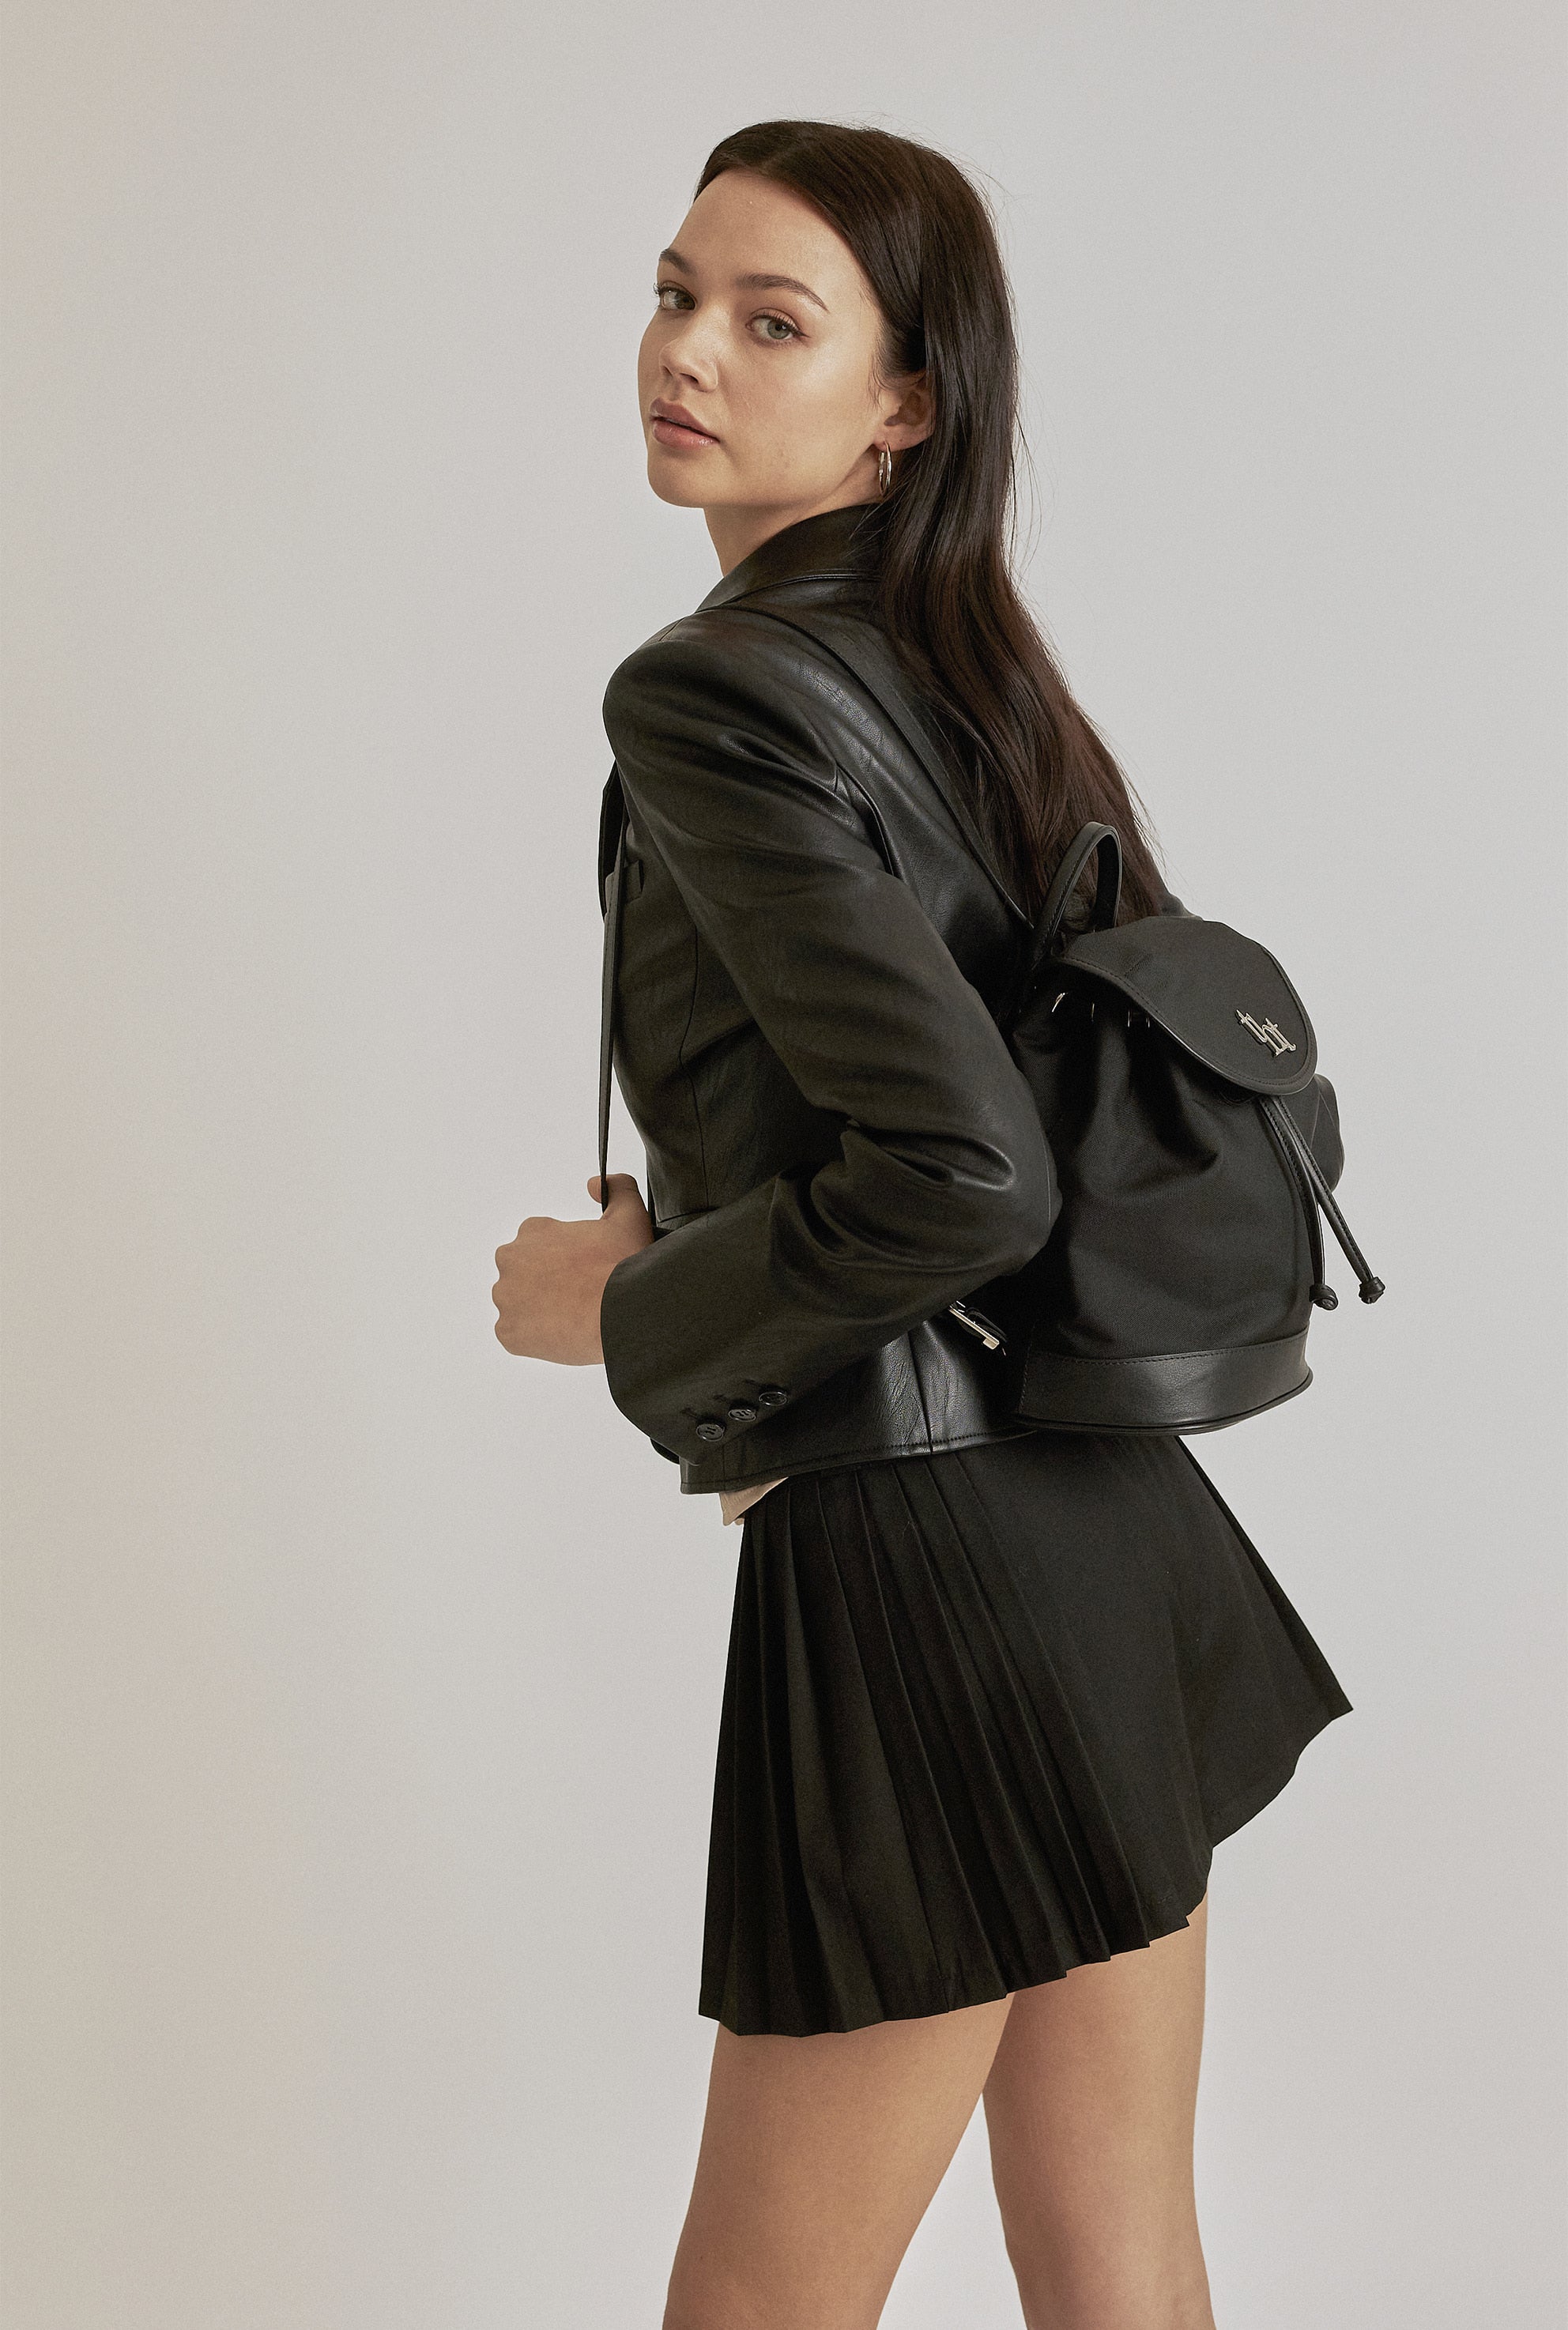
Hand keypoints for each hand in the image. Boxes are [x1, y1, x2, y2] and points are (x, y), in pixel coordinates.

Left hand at [492, 1174, 653, 1364]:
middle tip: (577, 1295)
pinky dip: (534, 1337)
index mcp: (532, 1231)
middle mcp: (510, 1260)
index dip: (564, 1258)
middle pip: (523, 1273)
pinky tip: (562, 1334)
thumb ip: (616, 1188)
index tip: (583, 1269)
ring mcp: (506, 1299)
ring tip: (572, 1317)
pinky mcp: (508, 1332)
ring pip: (518, 1305)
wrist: (622, 1312)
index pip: (539, 1243)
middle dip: (544, 1283)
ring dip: (537, 1310)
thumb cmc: (624, 1265)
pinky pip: (516, 1335)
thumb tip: (593, 1184)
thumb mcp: (630, 1215)